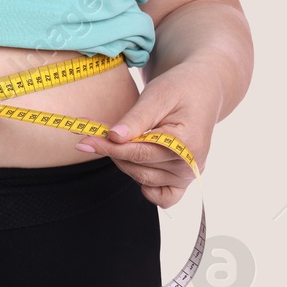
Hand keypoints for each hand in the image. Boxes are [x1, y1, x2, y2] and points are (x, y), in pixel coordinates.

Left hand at [76, 62, 223, 207]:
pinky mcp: (183, 180)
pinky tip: (136, 164)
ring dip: (124, 161)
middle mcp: (191, 165)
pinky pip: (162, 197)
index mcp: (187, 144)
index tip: (84, 139)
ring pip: (143, 179)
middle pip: (138, 167)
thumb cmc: (180, 88)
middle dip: (113, 150)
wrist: (202, 91)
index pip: (139, 152)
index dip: (108, 146)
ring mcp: (188, 175)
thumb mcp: (158, 94)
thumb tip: (114, 137)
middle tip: (94, 132)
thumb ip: (137, 118)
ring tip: (118, 138)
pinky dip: (145, 186)